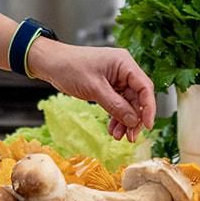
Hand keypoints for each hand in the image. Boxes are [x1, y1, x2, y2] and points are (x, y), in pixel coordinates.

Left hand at [27, 41, 156, 141]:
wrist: (51, 63)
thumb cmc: (70, 67)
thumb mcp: (94, 88)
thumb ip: (115, 105)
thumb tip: (133, 121)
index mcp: (124, 63)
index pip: (145, 87)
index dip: (149, 108)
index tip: (147, 126)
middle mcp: (123, 70)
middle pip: (138, 98)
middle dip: (135, 118)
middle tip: (130, 137)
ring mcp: (116, 78)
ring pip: (128, 103)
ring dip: (125, 121)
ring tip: (118, 136)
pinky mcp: (108, 86)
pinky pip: (118, 103)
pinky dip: (116, 116)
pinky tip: (112, 129)